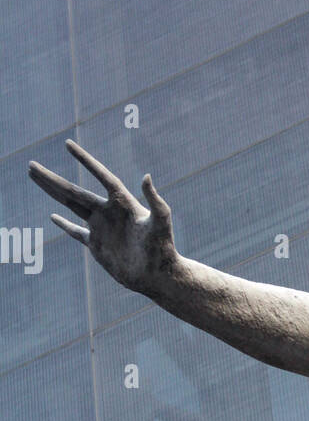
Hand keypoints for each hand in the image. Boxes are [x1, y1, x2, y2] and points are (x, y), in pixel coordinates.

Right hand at [28, 140, 177, 294]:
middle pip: (74, 192)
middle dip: (52, 179)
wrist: (158, 275)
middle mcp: (108, 211)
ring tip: (36, 180)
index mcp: (122, 202)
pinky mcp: (97, 245)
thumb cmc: (164, 247)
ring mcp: (101, 227)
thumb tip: (146, 176)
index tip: (68, 145)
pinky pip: (76, 232)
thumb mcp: (161, 221)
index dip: (85, 160)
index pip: (100, 176)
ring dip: (53, 193)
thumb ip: (155, 199)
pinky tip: (53, 217)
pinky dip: (64, 225)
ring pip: (71, 206)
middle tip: (32, 165)